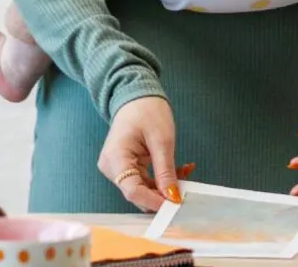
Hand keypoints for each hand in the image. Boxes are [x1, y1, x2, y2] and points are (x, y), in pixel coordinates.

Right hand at [98, 96, 190, 211]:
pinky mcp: (126, 166)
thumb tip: (172, 198)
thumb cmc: (147, 110)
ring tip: (185, 171)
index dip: (154, 201)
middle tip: (186, 185)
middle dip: (162, 193)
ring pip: (143, 189)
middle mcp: (112, 168)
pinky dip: (161, 178)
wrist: (137, 95)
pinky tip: (178, 169)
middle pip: (138, 193)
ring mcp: (117, 168)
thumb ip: (165, 171)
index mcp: (115, 158)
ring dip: (165, 185)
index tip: (175, 203)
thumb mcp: (161, 140)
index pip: (133, 191)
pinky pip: (144, 180)